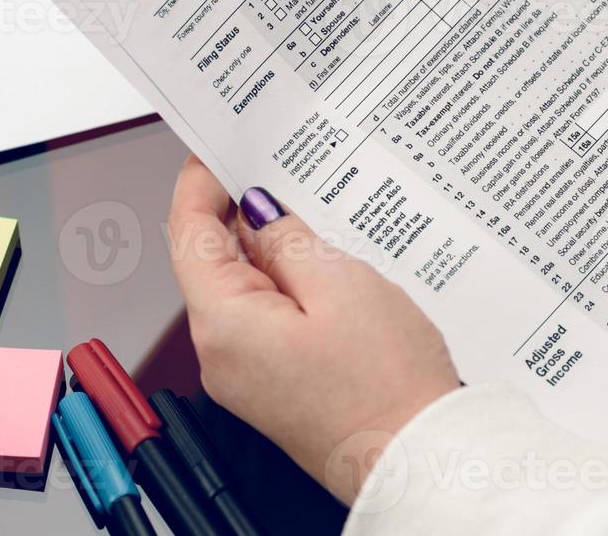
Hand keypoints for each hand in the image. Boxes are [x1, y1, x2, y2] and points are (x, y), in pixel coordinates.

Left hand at [166, 156, 460, 503]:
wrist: (418, 457)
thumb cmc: (386, 384)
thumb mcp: (342, 284)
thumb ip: (290, 241)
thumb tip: (259, 213)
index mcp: (225, 324)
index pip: (190, 237)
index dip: (199, 186)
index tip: (216, 151)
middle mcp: (224, 355)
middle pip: (217, 264)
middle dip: (244, 215)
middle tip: (282, 168)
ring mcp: (250, 376)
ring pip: (250, 292)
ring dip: (278, 251)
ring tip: (322, 217)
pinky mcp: (281, 386)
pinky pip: (274, 321)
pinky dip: (294, 287)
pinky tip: (332, 271)